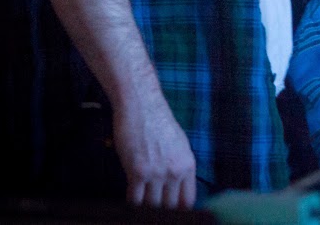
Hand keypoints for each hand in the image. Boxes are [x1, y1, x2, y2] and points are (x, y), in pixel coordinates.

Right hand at [113, 93, 196, 208]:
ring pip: (152, 205)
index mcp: (188, 165)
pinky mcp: (137, 172)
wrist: (140, 105)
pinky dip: (132, 203)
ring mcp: (156, 173)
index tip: (171, 214)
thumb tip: (177, 189)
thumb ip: (180, 167)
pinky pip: (135, 199)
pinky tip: (131, 200)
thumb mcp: (179, 144)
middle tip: (154, 211)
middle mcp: (175, 172)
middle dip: (161, 210)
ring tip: (141, 207)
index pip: (188, 201)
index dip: (179, 212)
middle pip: (170, 207)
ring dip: (145, 207)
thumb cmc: (157, 122)